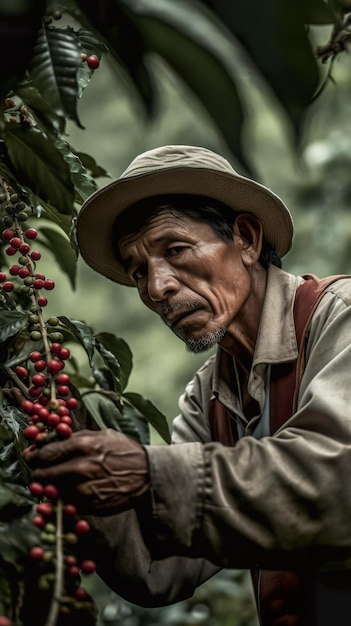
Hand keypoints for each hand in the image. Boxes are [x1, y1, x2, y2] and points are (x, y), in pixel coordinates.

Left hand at [27, 429, 148, 513]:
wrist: (148, 475)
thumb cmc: (124, 451)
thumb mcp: (102, 435)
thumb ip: (77, 437)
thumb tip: (52, 439)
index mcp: (83, 445)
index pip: (46, 453)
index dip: (35, 456)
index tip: (31, 458)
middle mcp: (81, 467)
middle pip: (44, 474)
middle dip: (39, 474)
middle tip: (40, 473)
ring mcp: (84, 489)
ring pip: (53, 491)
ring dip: (51, 488)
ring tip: (57, 483)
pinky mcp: (89, 505)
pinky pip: (67, 503)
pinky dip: (66, 499)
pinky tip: (73, 492)